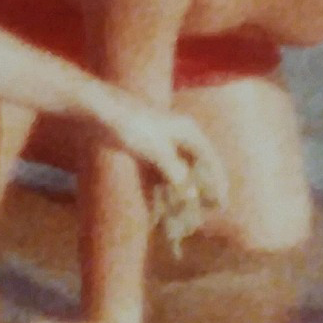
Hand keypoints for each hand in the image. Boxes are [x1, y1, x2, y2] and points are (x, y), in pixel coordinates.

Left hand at [103, 101, 226, 236]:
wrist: (101, 110)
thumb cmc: (133, 126)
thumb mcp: (158, 151)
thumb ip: (175, 173)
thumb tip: (190, 194)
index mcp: (188, 131)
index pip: (210, 159)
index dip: (217, 181)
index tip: (221, 202)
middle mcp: (178, 134)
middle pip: (194, 165)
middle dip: (199, 188)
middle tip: (205, 209)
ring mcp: (160, 140)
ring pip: (176, 169)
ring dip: (179, 189)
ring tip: (183, 211)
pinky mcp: (144, 147)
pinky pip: (158, 170)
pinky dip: (160, 185)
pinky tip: (160, 201)